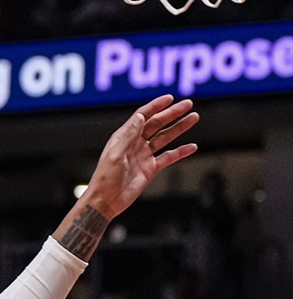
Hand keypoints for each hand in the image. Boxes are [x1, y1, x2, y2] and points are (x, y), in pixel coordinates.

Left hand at [84, 95, 198, 217]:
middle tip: (188, 104)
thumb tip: (140, 117)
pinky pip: (169, 157)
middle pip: (157, 124)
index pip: (142, 116)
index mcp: (123, 137)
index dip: (155, 106)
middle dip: (172, 113)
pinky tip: (192, 146)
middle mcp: (135, 143)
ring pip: (165, 137)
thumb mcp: (115, 155)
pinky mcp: (150, 168)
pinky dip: (181, 152)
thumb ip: (128, 136)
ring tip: (193, 118)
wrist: (107, 201)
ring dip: (179, 128)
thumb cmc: (105, 178)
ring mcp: (144, 155)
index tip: (170, 98)